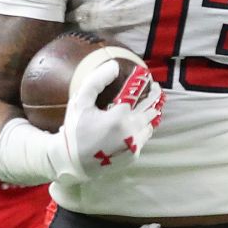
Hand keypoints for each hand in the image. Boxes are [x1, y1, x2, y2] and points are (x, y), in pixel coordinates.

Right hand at [59, 56, 163, 182]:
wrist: (72, 162)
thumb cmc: (75, 130)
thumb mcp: (80, 103)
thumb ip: (96, 81)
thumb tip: (114, 66)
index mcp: (118, 117)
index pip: (137, 94)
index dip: (142, 82)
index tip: (145, 75)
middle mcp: (130, 132)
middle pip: (150, 108)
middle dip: (154, 96)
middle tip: (155, 87)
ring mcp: (134, 145)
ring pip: (150, 123)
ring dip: (152, 111)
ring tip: (152, 102)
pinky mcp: (134, 155)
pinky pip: (144, 136)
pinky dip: (145, 126)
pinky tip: (143, 120)